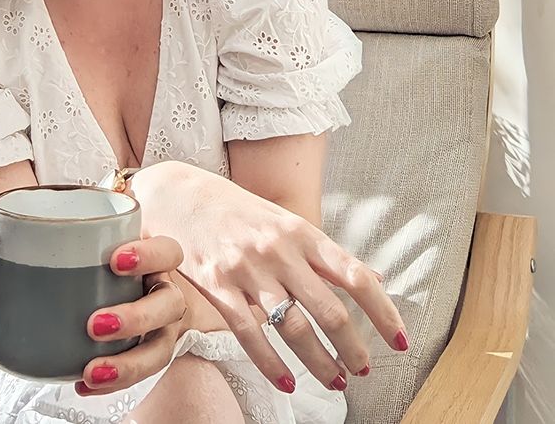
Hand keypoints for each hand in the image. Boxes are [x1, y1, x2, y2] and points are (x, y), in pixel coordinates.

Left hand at [74, 235, 187, 396]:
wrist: (125, 288)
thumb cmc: (104, 260)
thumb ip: (69, 227)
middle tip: (95, 324)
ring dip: (129, 362)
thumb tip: (9, 223)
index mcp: (155, 259)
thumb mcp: (94, 239)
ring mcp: (161, 327)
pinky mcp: (146, 354)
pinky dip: (112, 382)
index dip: (149, 255)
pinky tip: (84, 383)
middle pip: (169, 304)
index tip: (115, 260)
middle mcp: (163, 293)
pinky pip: (138, 376)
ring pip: (161, 348)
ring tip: (93, 370)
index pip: (167, 251)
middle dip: (137, 317)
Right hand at [131, 161, 408, 394]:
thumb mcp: (283, 220)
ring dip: (321, 363)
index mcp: (300, 231)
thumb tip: (371, 278)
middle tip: (363, 368)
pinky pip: (251, 336)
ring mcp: (246, 269)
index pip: (356, 275)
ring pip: (294, 329)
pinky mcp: (217, 286)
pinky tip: (288, 383)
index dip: (384, 312)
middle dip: (354, 349)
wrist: (176, 193)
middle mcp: (278, 250)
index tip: (399, 339)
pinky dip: (273, 366)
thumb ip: (323, 252)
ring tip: (335, 380)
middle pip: (330, 311)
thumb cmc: (233, 207)